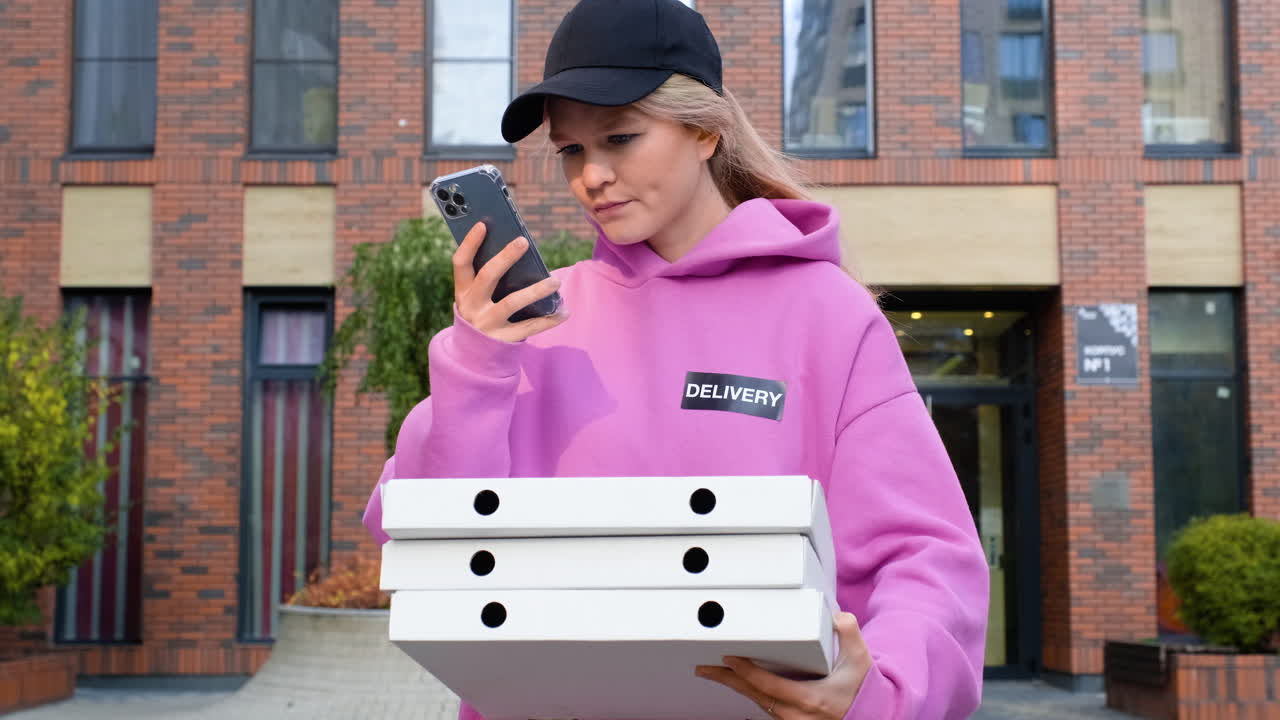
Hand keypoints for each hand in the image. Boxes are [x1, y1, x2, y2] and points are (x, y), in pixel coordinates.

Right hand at [453, 222, 567, 341]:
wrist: (472, 358)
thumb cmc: (482, 315)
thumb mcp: (477, 298)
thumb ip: (490, 279)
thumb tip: (519, 251)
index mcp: (463, 291)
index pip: (461, 263)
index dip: (470, 243)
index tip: (483, 224)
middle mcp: (471, 306)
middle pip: (487, 276)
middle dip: (505, 257)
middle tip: (523, 242)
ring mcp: (486, 324)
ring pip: (512, 302)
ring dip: (536, 290)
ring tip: (556, 281)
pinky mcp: (502, 340)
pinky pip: (529, 327)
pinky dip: (549, 319)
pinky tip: (564, 311)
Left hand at [695, 612, 871, 719]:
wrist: (869, 715)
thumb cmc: (861, 689)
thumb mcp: (860, 660)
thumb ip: (850, 634)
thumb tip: (837, 616)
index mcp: (811, 699)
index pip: (768, 686)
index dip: (746, 672)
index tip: (729, 658)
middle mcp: (797, 715)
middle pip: (754, 696)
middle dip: (728, 680)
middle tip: (705, 668)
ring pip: (757, 703)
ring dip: (736, 687)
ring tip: (714, 672)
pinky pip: (765, 708)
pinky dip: (750, 693)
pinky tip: (739, 683)